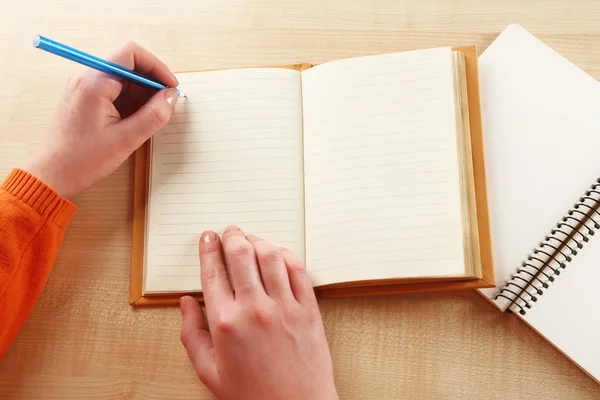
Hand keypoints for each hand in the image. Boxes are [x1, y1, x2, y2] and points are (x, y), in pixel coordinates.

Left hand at [23, 41, 178, 197]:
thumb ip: (154, 115)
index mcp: (95, 82)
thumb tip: (171, 97)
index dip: (156, 67)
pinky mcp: (86, 99)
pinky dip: (130, 102)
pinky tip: (136, 122)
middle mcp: (87, 78)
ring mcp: (85, 88)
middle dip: (151, 83)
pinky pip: (114, 91)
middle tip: (165, 105)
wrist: (51, 175)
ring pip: (123, 79)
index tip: (170, 86)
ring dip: (142, 94)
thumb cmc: (81, 159)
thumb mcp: (126, 138)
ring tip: (150, 119)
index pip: (131, 53)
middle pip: (128, 64)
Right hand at [179, 226, 337, 399]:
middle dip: (232, 237)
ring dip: (257, 241)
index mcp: (225, 324)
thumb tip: (186, 303)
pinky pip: (297, 270)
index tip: (207, 238)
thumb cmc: (252, 395)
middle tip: (230, 231)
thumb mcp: (209, 372)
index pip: (213, 273)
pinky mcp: (308, 309)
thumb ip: (192, 334)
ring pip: (269, 256)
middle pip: (241, 255)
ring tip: (251, 238)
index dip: (208, 249)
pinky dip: (285, 254)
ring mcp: (284, 307)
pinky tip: (277, 253)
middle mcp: (254, 309)